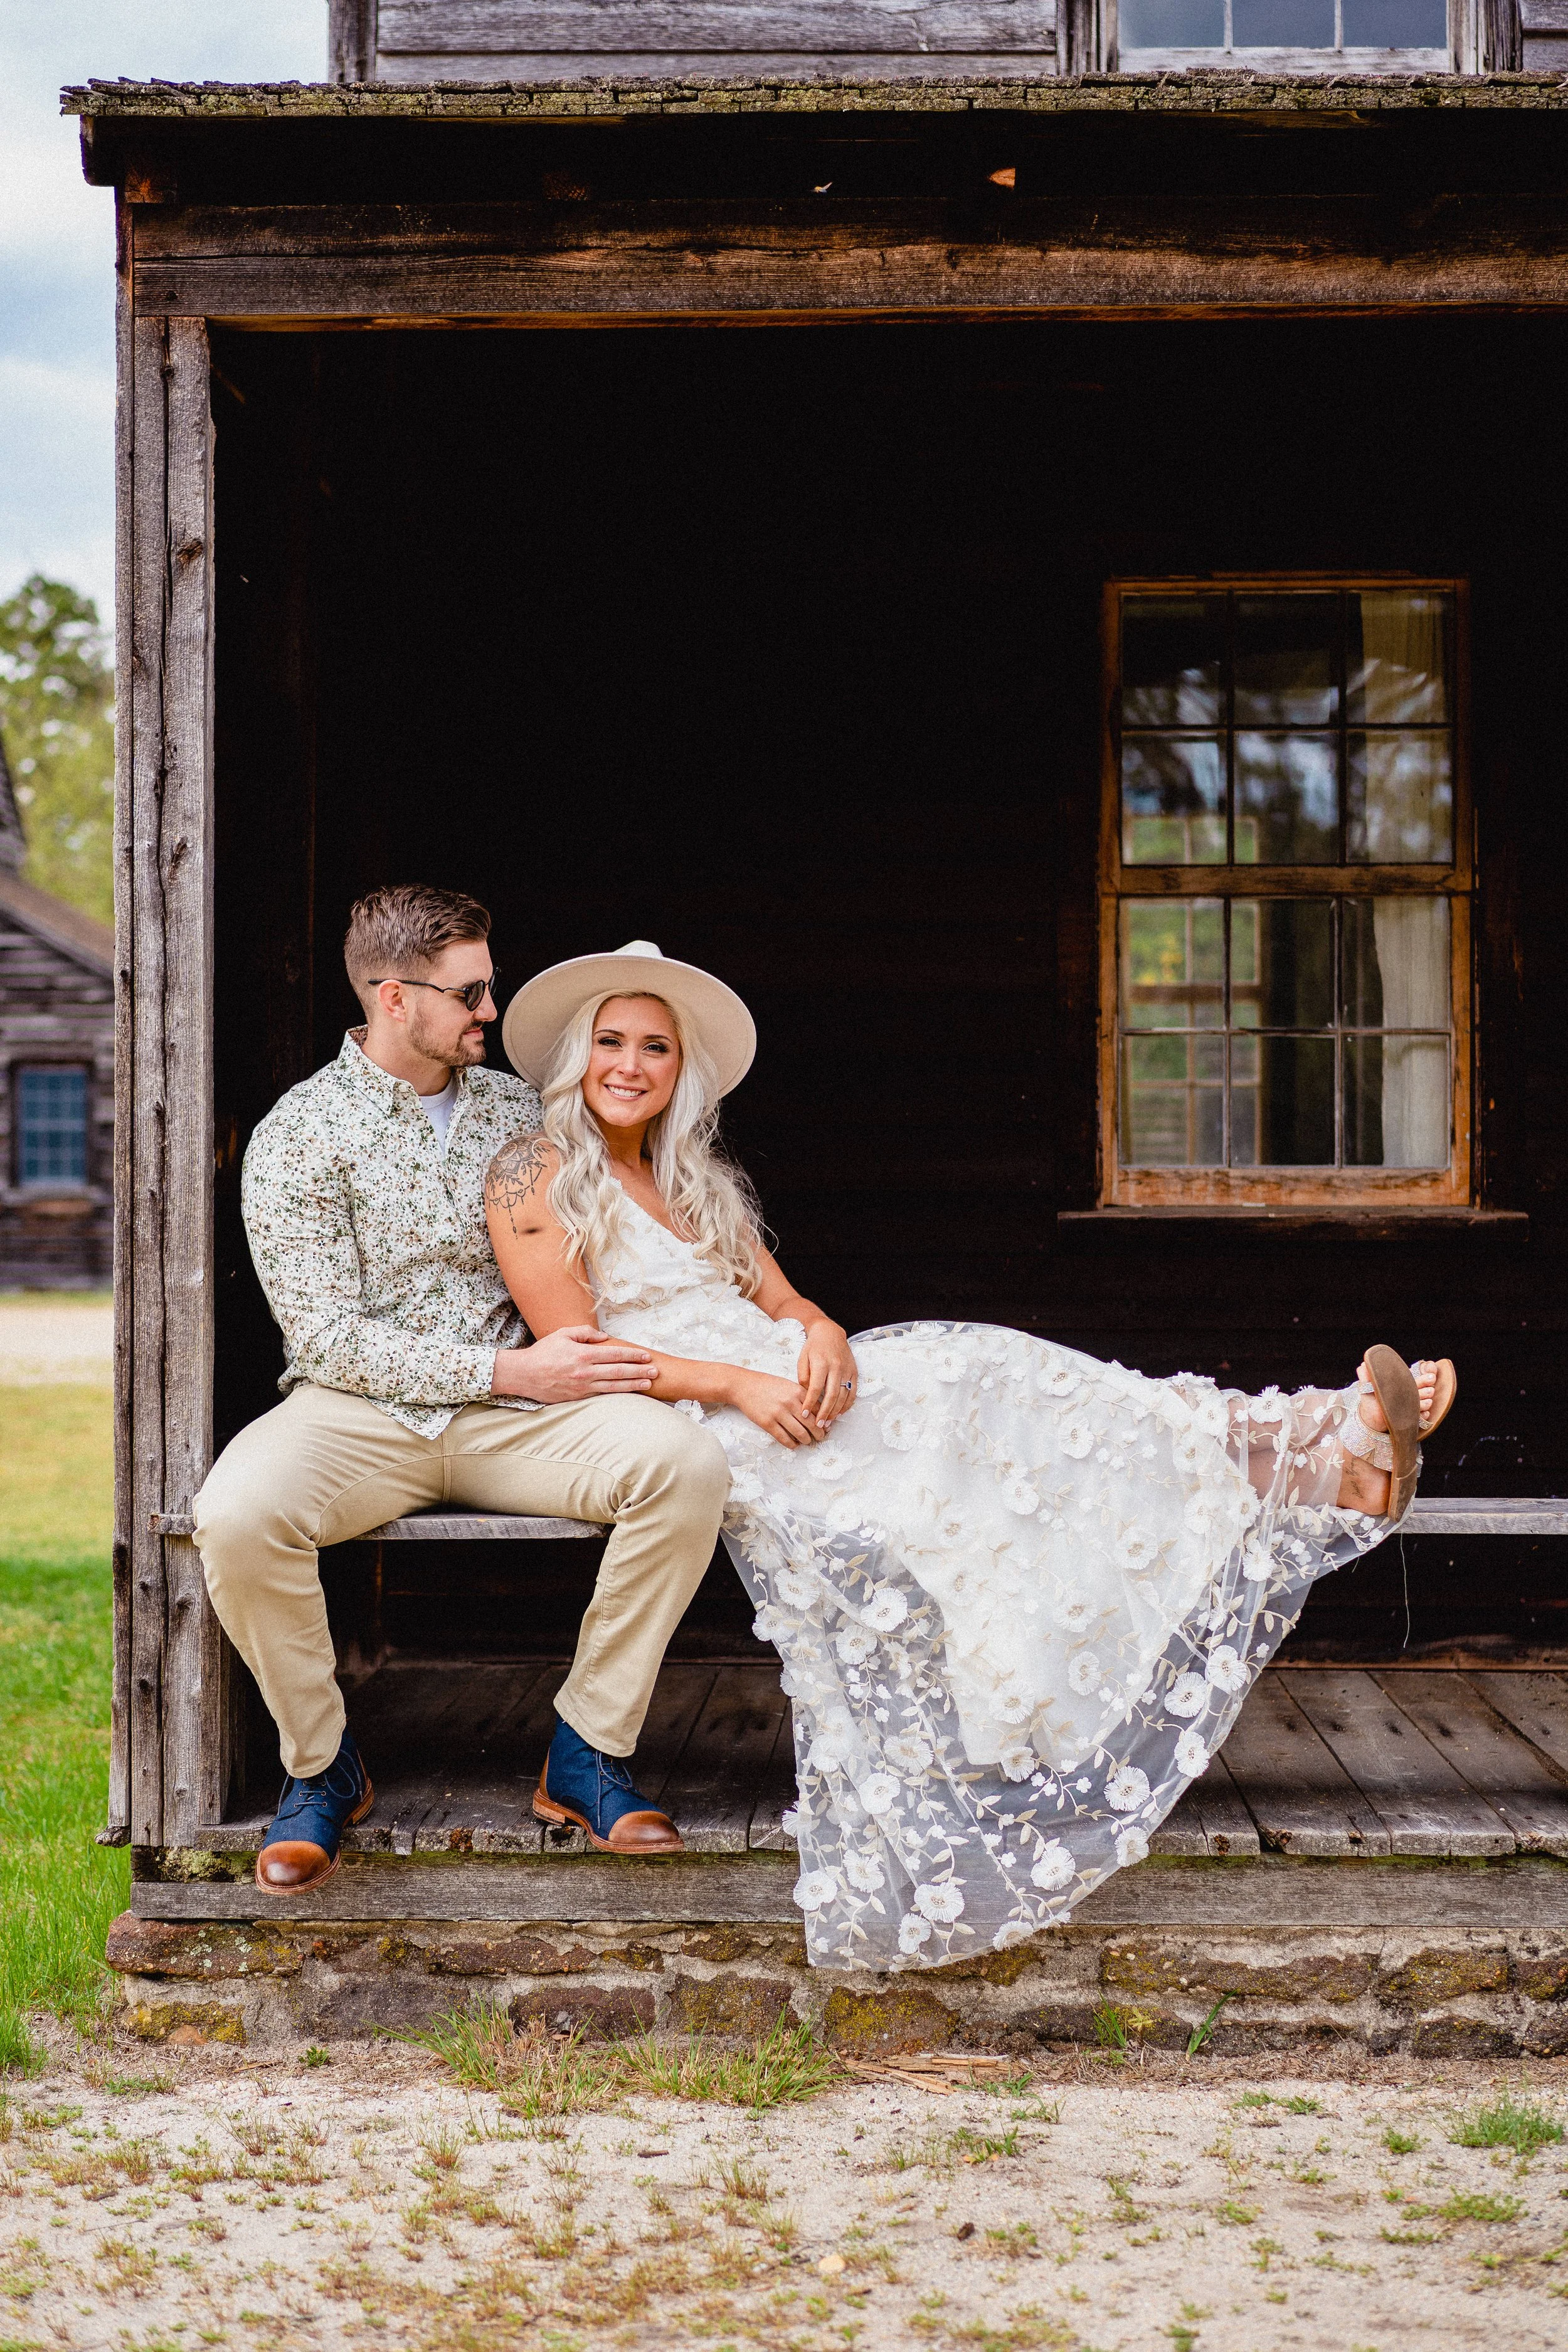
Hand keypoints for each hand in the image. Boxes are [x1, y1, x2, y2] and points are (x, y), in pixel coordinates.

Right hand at [494, 1326, 654, 1404]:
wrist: (523, 1375)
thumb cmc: (543, 1352)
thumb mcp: (562, 1334)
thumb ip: (584, 1332)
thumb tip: (604, 1337)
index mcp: (582, 1354)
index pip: (614, 1355)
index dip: (632, 1355)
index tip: (646, 1356)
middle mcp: (585, 1372)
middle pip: (618, 1372)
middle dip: (639, 1371)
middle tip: (656, 1371)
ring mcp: (582, 1387)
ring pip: (613, 1387)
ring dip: (633, 1385)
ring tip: (649, 1384)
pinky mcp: (578, 1397)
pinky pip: (602, 1395)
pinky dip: (617, 1394)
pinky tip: (628, 1393)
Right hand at [728, 1369, 826, 1448]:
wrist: (744, 1386)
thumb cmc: (767, 1385)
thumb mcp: (788, 1385)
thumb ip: (802, 1396)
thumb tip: (817, 1412)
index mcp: (797, 1391)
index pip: (818, 1409)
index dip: (824, 1421)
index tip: (826, 1427)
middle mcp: (790, 1402)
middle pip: (812, 1424)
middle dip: (819, 1434)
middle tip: (821, 1438)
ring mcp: (778, 1413)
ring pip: (800, 1433)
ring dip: (807, 1440)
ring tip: (808, 1441)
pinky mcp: (767, 1423)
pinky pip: (784, 1438)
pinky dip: (792, 1444)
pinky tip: (794, 1444)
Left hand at [796, 1317, 857, 1426]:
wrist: (830, 1332)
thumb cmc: (813, 1347)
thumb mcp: (802, 1358)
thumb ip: (803, 1376)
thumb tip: (806, 1395)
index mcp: (821, 1363)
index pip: (815, 1388)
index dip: (809, 1403)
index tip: (803, 1414)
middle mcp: (836, 1367)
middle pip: (832, 1395)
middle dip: (825, 1412)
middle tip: (818, 1425)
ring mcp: (847, 1370)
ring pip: (843, 1395)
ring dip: (836, 1411)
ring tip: (828, 1422)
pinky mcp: (854, 1372)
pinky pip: (853, 1392)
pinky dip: (847, 1404)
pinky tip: (840, 1412)